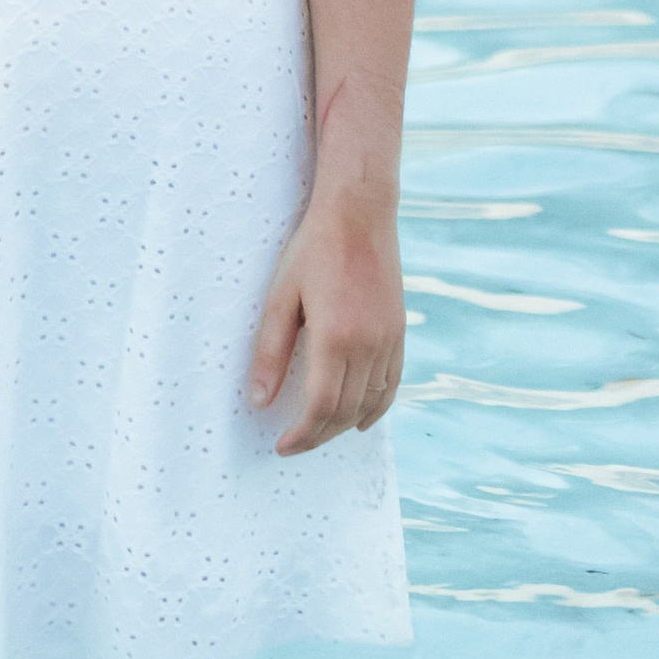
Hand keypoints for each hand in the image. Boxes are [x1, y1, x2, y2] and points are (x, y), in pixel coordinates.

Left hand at [249, 186, 405, 456]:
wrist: (359, 212)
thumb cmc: (312, 249)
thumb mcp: (280, 297)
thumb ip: (270, 352)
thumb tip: (259, 402)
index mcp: (334, 338)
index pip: (320, 408)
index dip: (301, 435)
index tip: (282, 446)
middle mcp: (367, 345)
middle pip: (345, 412)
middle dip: (318, 435)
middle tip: (294, 443)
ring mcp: (388, 340)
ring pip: (370, 403)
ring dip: (344, 425)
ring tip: (319, 431)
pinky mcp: (399, 331)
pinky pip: (391, 384)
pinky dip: (376, 408)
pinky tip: (360, 418)